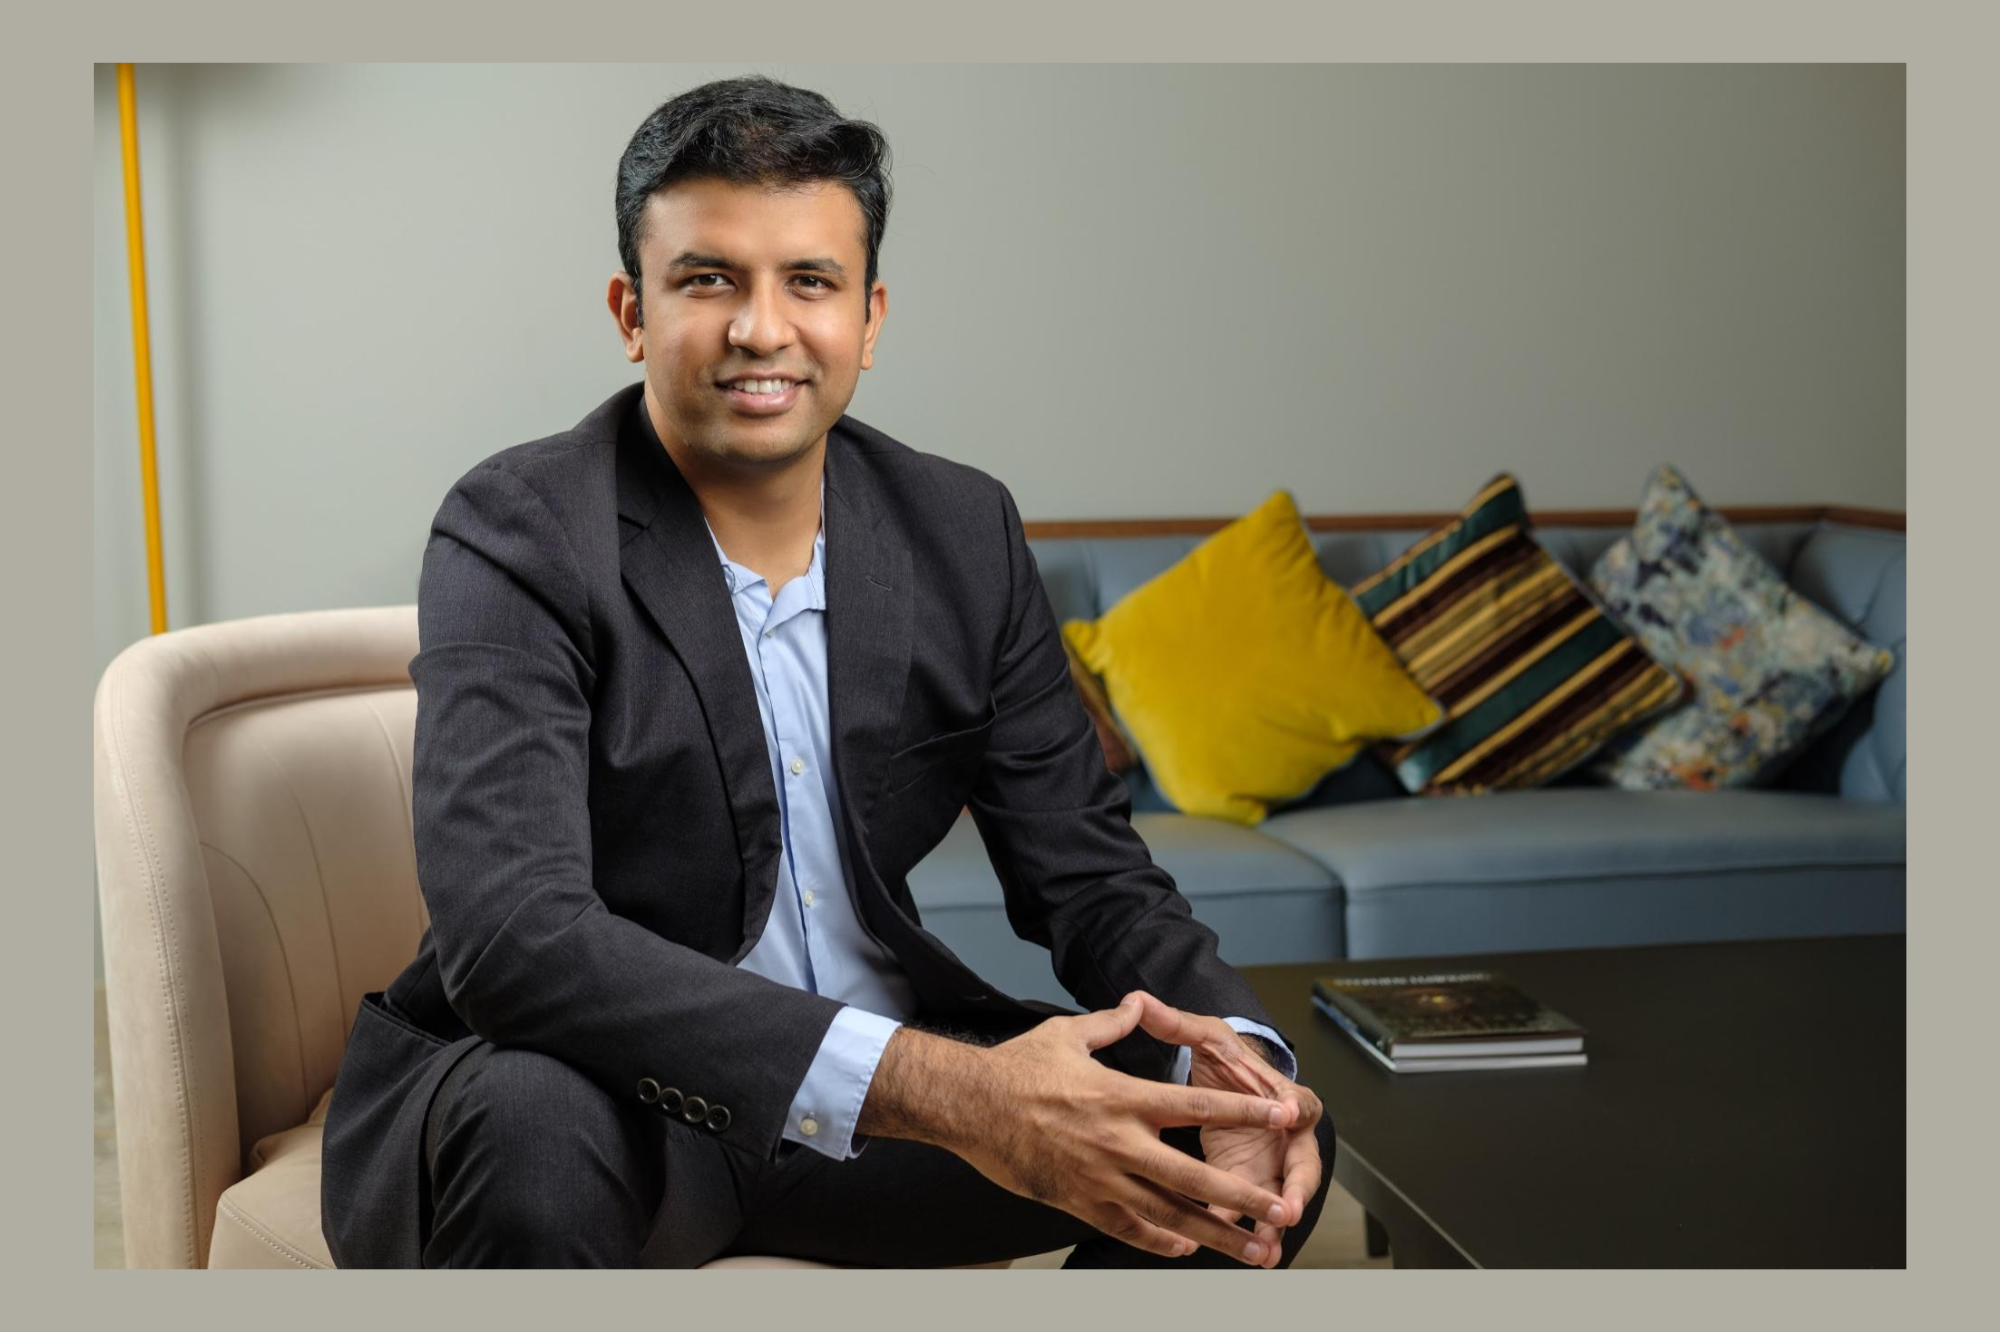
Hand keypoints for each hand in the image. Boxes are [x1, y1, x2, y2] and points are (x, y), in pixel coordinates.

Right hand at [946, 993, 1302, 1264]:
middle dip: (1243, 1196)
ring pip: (1167, 1214)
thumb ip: (1112, 1024)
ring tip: (1251, 1249)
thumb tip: (1138, 1003)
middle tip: (1282, 1210)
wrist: (968, 1106)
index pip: (1196, 1107)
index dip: (1244, 1112)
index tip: (1282, 1117)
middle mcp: (1118, 1142)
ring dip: (1213, 1233)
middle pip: (1193, 1176)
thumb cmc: (1016, 1067)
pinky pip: (1126, 1227)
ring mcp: (1099, 1178)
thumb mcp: (1068, 1034)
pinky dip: (1158, 1240)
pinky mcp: (1077, 1201)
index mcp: (1122, 1097)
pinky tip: (1184, 1247)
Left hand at [1131, 992, 1325, 1268]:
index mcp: (1282, 1095)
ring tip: (1265, 1251)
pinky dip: (1247, 1232)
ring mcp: (1273, 1164)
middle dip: (1295, 1190)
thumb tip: (1140, 1000)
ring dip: (1273, 1225)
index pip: (1296, 1103)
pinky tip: (1240, 1253)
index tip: (1285, 1117)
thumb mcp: (1208, 1039)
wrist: (1234, 1085)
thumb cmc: (1228, 1063)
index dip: (1291, 1112)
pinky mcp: (1253, 1183)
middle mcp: (1286, 1135)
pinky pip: (1252, 1212)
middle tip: (1287, 1210)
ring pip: (1279, 1198)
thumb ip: (1176, 1024)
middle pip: (1300, 1166)